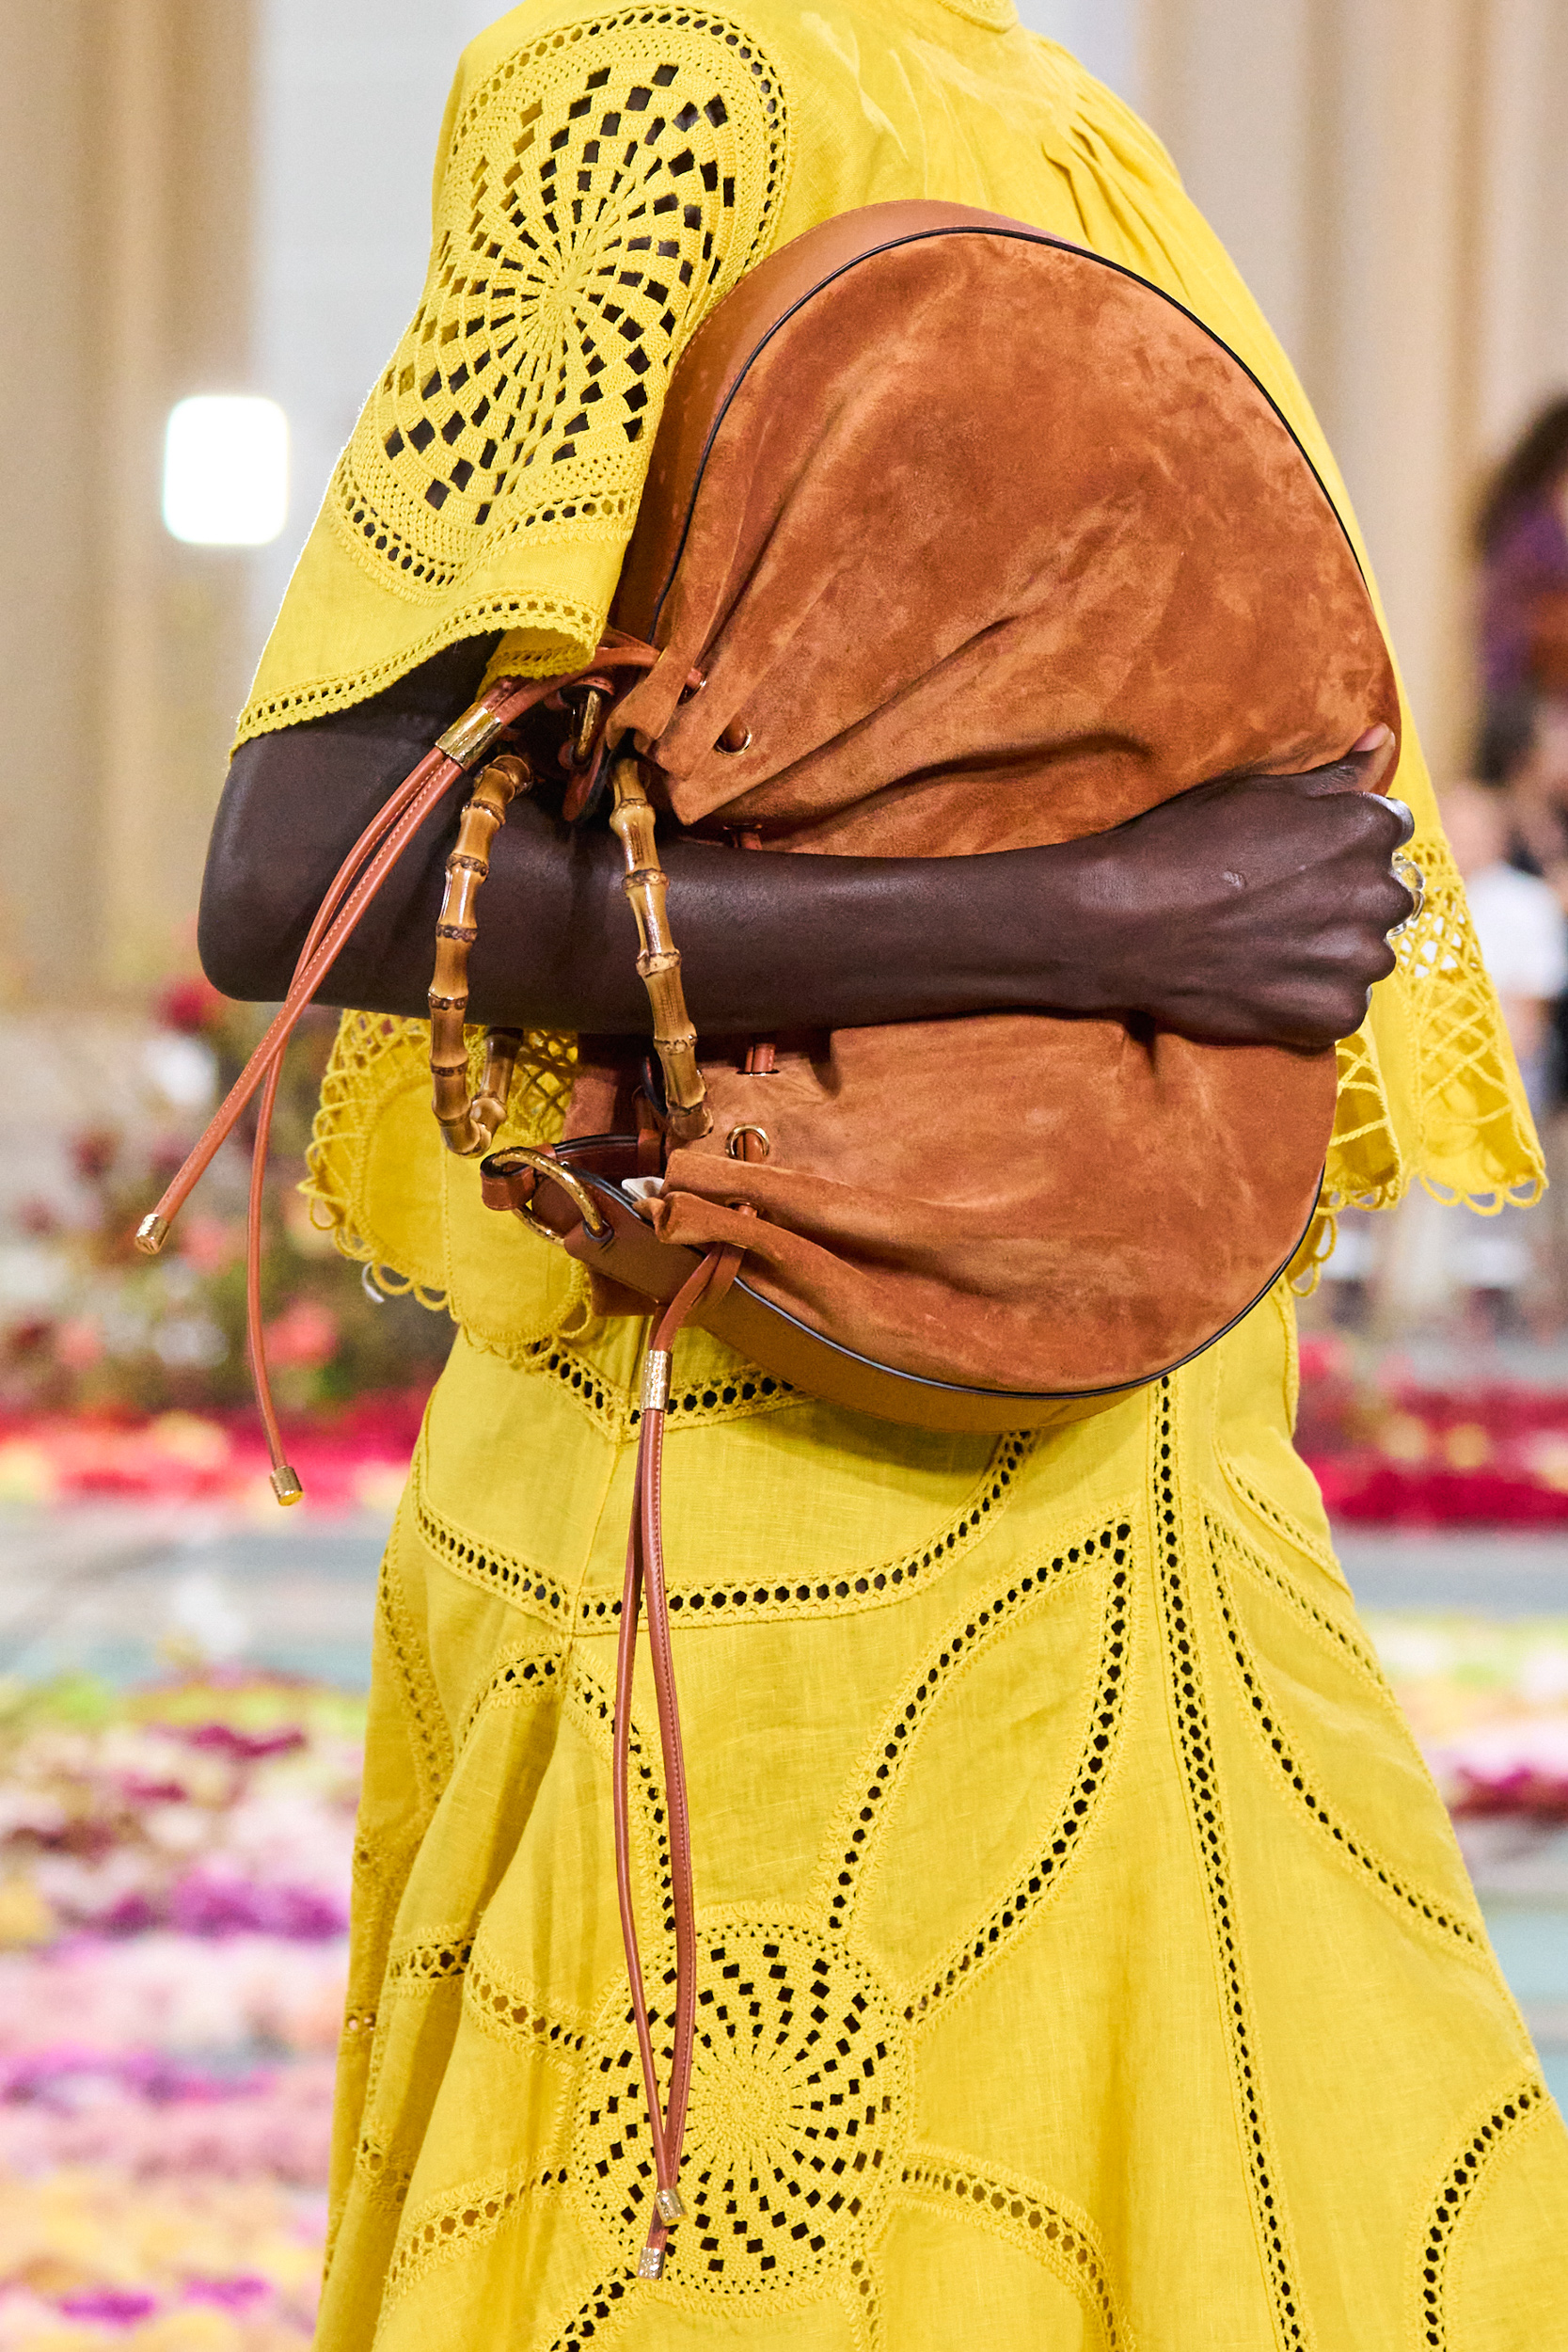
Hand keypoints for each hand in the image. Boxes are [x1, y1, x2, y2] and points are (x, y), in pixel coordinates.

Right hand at [1075, 727, 1413, 1046]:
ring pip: (1366, 955)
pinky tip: (1265, 981)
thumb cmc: (1187, 845)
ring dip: (1332, 953)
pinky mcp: (1335, 1013)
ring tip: (1268, 947)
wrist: (1127, 922)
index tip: (1297, 860)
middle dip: (1345, 900)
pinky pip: (1343, 1006)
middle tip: (1279, 907)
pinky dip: (1311, 1000)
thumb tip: (1385, 736)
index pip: (1389, 833)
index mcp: (1369, 828)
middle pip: (1384, 898)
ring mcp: (1359, 960)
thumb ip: (1338, 773)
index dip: (1340, 846)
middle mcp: (1379, 892)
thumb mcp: (1261, 792)